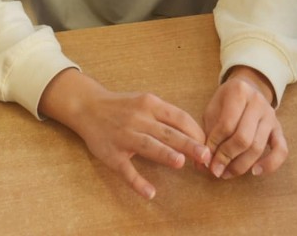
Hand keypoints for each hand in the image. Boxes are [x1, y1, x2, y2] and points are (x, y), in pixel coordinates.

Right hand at [40, 69, 210, 199]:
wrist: (88, 106)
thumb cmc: (123, 106)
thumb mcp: (146, 103)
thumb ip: (166, 117)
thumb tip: (194, 135)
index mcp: (150, 104)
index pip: (179, 117)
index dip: (195, 132)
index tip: (209, 146)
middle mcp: (139, 118)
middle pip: (167, 132)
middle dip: (188, 144)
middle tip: (205, 156)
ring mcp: (124, 136)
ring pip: (147, 145)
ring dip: (164, 154)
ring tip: (181, 163)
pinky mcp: (112, 154)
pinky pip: (126, 170)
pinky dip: (138, 182)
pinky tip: (150, 193)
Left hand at [202, 68, 286, 179]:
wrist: (247, 89)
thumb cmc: (226, 102)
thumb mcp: (213, 109)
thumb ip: (209, 133)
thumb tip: (204, 161)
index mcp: (239, 91)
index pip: (226, 124)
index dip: (215, 144)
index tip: (205, 157)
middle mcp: (258, 101)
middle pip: (243, 138)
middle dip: (227, 157)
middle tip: (215, 169)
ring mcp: (271, 115)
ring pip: (258, 147)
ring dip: (241, 165)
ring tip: (226, 173)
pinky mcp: (279, 129)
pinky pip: (281, 150)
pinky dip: (270, 164)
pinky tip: (255, 172)